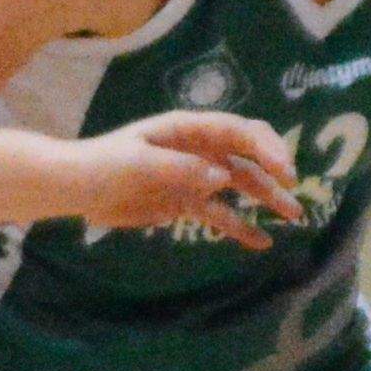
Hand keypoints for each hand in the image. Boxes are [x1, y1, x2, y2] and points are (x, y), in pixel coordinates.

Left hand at [64, 106, 295, 244]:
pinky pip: (219, 214)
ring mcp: (195, 176)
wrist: (76, 189)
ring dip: (267, 198)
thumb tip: (223, 176)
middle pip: (245, 153)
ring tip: (294, 216)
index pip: (236, 131)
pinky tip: (261, 242)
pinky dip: (240, 226)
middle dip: (273, 168)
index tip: (284, 169)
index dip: (265, 147)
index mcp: (187, 129)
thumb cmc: (103, 165)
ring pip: (240, 183)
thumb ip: (181, 169)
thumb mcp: (139, 163)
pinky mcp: (186, 202)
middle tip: (293, 188)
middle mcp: (198, 148)